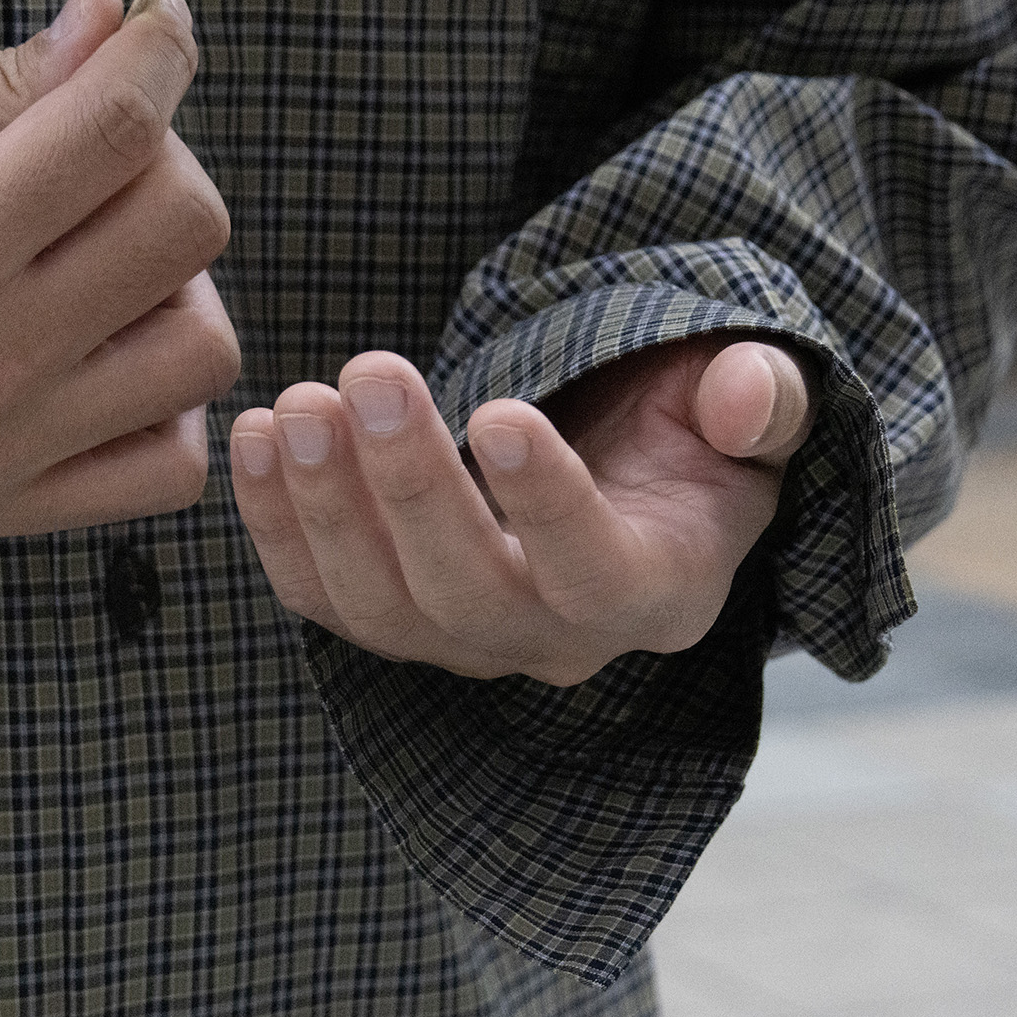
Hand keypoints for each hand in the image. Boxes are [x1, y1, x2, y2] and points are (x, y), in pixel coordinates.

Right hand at [0, 0, 239, 535]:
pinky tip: (113, 355)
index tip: (161, 26)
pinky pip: (171, 466)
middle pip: (186, 231)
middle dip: (166, 161)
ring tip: (103, 263)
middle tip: (103, 153)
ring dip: (178, 286)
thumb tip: (113, 19)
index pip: (113, 133)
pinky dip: (170, 401)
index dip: (160, 55)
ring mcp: (8, 450)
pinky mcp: (15, 509)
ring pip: (203, 350)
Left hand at [230, 335, 814, 685]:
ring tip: (297, 405)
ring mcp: (466, 640)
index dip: (549, 506)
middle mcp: (558, 640)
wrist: (621, 467)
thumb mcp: (746, 403)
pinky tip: (254, 439)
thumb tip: (746, 393)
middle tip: (369, 376)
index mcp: (658, 588)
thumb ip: (762, 399)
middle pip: (470, 595)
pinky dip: (277, 529)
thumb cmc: (686, 430)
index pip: (600, 573)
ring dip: (327, 509)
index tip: (501, 413)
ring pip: (382, 610)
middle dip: (410, 486)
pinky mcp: (393, 619)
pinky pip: (321, 600)